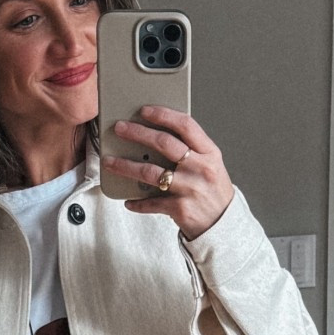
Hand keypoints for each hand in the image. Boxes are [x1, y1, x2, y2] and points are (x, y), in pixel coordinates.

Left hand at [102, 105, 233, 240]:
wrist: (223, 224)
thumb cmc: (212, 191)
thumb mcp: (209, 164)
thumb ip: (190, 150)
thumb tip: (155, 134)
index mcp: (209, 152)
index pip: (185, 125)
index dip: (163, 115)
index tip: (144, 110)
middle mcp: (201, 168)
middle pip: (164, 143)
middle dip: (137, 133)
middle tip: (120, 128)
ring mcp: (190, 188)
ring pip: (150, 172)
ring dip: (125, 166)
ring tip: (110, 161)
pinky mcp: (180, 208)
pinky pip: (151, 202)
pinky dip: (137, 202)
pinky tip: (128, 200)